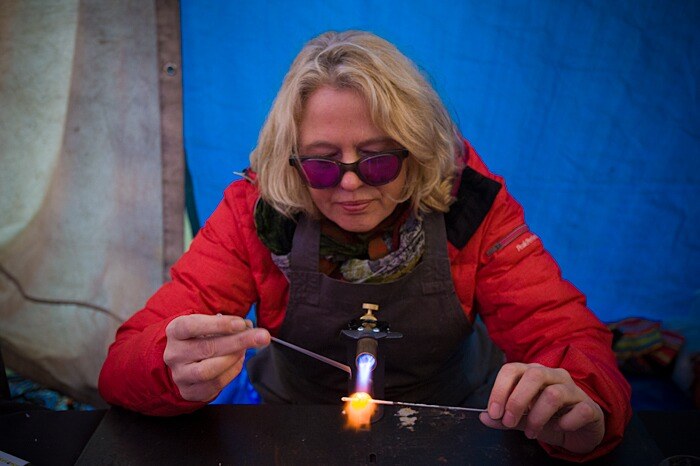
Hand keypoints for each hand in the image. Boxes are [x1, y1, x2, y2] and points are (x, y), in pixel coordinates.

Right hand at [163, 314, 269, 401]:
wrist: (183, 363)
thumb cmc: (199, 338)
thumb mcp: (206, 325)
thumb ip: (226, 325)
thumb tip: (248, 327)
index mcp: (175, 331)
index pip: (193, 326)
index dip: (219, 325)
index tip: (242, 324)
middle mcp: (174, 353)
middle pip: (207, 348)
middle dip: (238, 341)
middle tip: (262, 337)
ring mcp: (180, 375)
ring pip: (208, 370)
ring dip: (233, 358)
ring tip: (245, 350)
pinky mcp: (189, 391)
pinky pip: (215, 384)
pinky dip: (232, 371)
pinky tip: (238, 361)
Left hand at [479, 362, 604, 453]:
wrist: (580, 432)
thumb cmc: (550, 420)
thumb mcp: (523, 419)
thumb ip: (505, 417)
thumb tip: (484, 417)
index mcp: (533, 373)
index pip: (512, 370)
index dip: (500, 389)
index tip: (493, 412)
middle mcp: (553, 375)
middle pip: (533, 376)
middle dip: (516, 401)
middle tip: (508, 422)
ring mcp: (574, 389)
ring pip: (553, 394)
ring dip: (537, 417)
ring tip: (532, 432)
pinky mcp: (590, 406)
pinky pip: (580, 409)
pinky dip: (568, 421)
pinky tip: (562, 427)